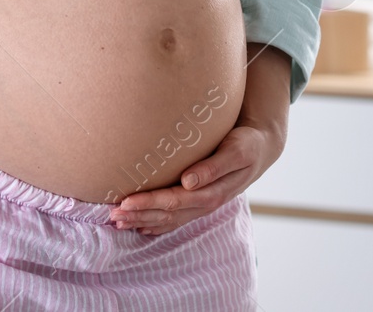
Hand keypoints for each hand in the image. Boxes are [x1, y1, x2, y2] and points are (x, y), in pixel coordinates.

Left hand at [108, 117, 285, 235]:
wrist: (260, 148)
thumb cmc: (247, 144)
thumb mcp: (236, 151)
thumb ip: (213, 166)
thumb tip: (187, 181)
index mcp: (213, 192)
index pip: (174, 202)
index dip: (148, 203)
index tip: (125, 202)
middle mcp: (205, 203)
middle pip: (166, 215)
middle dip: (139, 216)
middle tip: (112, 215)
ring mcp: (202, 205)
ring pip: (168, 220)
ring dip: (142, 222)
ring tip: (118, 221)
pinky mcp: (199, 202)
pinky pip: (175, 219)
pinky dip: (156, 225)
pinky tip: (141, 227)